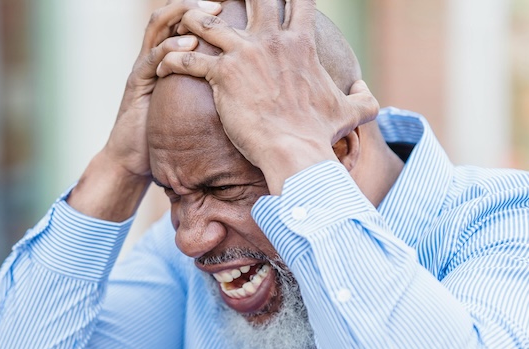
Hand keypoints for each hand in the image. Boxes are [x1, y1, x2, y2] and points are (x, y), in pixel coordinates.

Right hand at [67, 0, 221, 220]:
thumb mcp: (191, 106)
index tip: (230, 7)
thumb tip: (246, 90)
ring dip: (183, 17)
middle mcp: (153, 56)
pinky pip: (152, 58)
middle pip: (170, 14)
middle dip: (195, 5)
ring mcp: (143, 68)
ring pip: (158, 27)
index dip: (203, 10)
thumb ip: (208, 91)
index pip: (183, 21)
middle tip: (220, 4)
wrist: (131, 160)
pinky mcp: (136, 84)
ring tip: (208, 14)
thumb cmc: (163, 136)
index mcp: (167, 58)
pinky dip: (170, 48)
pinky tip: (189, 46)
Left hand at [156, 0, 379, 193]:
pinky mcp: (221, 75)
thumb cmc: (320, 134)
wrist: (295, 152)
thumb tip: (367, 92)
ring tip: (180, 24)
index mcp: (300, 42)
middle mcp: (271, 40)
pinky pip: (186, 59)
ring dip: (191, 20)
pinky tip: (161, 66)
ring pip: (206, 21)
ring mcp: (244, 54)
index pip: (296, 0)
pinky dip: (171, 60)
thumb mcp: (352, 112)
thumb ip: (363, 98)